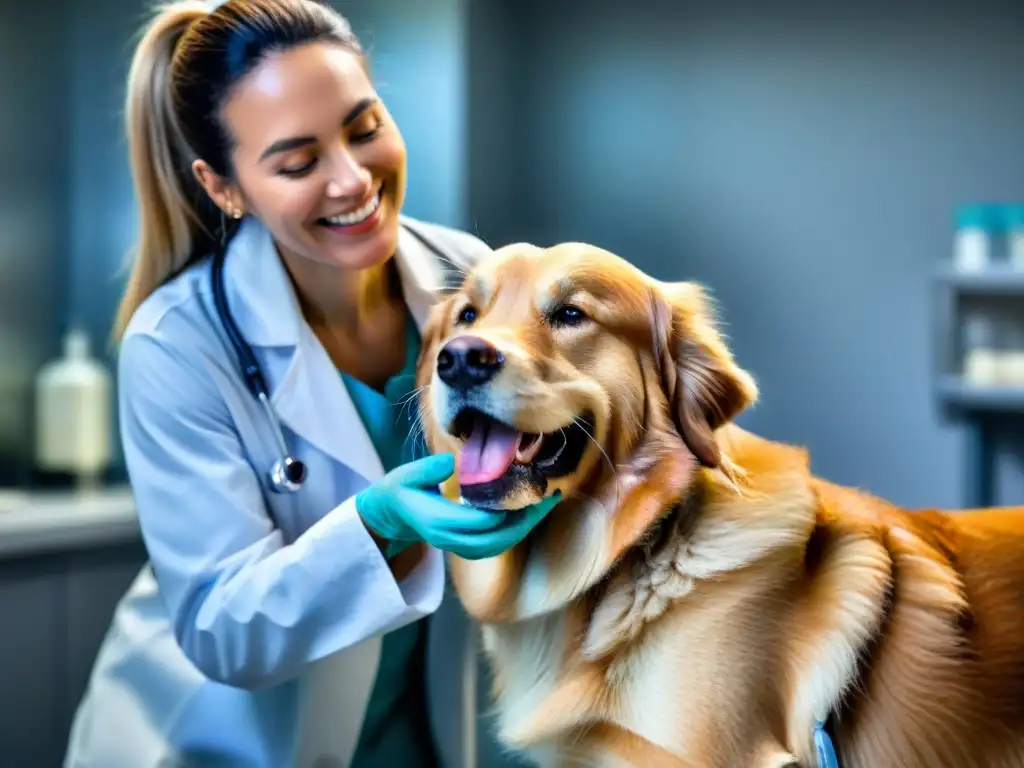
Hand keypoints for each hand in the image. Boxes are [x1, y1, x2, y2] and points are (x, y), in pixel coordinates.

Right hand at [355, 454, 559, 559]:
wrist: (391, 516)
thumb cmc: (400, 490)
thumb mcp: (407, 475)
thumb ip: (429, 469)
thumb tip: (456, 462)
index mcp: (437, 522)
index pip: (481, 521)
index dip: (507, 508)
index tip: (526, 486)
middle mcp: (450, 540)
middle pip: (498, 537)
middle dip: (526, 518)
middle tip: (549, 495)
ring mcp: (458, 547)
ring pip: (500, 544)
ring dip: (525, 526)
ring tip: (546, 503)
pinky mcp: (466, 548)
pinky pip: (497, 545)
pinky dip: (516, 530)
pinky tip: (530, 512)